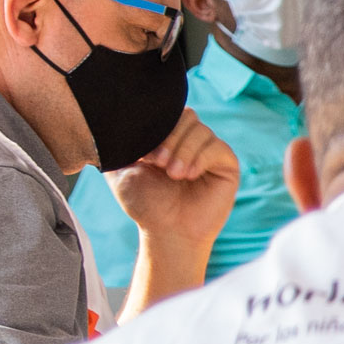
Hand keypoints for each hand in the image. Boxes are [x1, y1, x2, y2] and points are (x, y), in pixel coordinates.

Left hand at [107, 112, 240, 247]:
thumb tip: (117, 119)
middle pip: (186, 115)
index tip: (143, 155)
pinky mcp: (226, 164)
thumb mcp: (122, 169)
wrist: (166, 231)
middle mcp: (190, 140)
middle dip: (169, 137)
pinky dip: (199, 158)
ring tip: (173, 174)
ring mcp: (209, 151)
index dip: (155, 127)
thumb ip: (119, 143)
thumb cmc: (145, 204)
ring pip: (200, 130)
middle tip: (158, 163)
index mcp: (167, 137)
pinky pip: (216, 147)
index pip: (167, 112)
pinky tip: (188, 175)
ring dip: (183, 150)